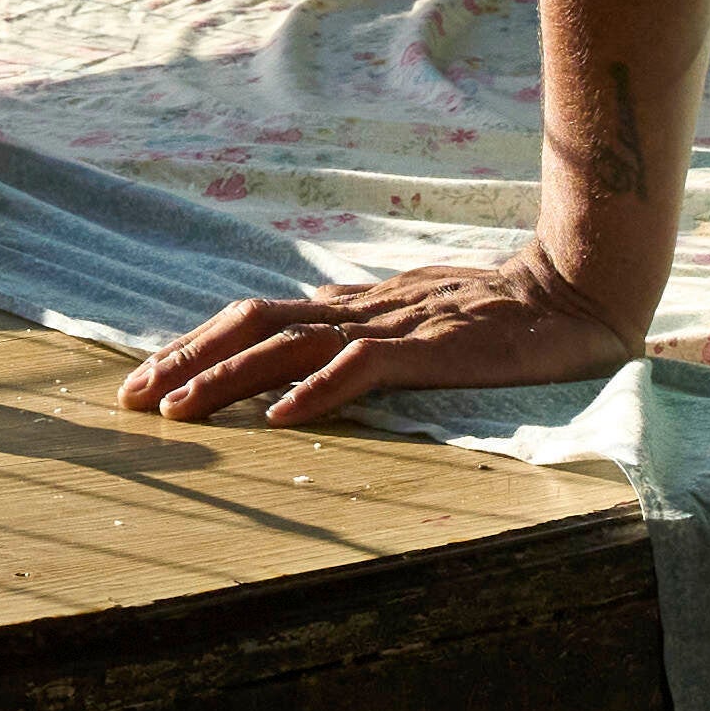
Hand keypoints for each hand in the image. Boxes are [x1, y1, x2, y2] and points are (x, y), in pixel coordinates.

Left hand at [124, 250, 648, 428]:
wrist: (579, 291)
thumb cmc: (504, 315)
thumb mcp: (416, 323)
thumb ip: (363, 335)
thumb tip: (304, 350)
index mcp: (353, 309)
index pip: (256, 321)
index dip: (196, 347)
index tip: (144, 380)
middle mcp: (360, 312)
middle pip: (252, 326)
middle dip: (186, 360)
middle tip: (130, 399)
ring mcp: (394, 327)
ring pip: (291, 346)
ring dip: (229, 380)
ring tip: (179, 410)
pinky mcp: (432, 349)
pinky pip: (364, 369)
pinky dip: (318, 392)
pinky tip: (281, 419)